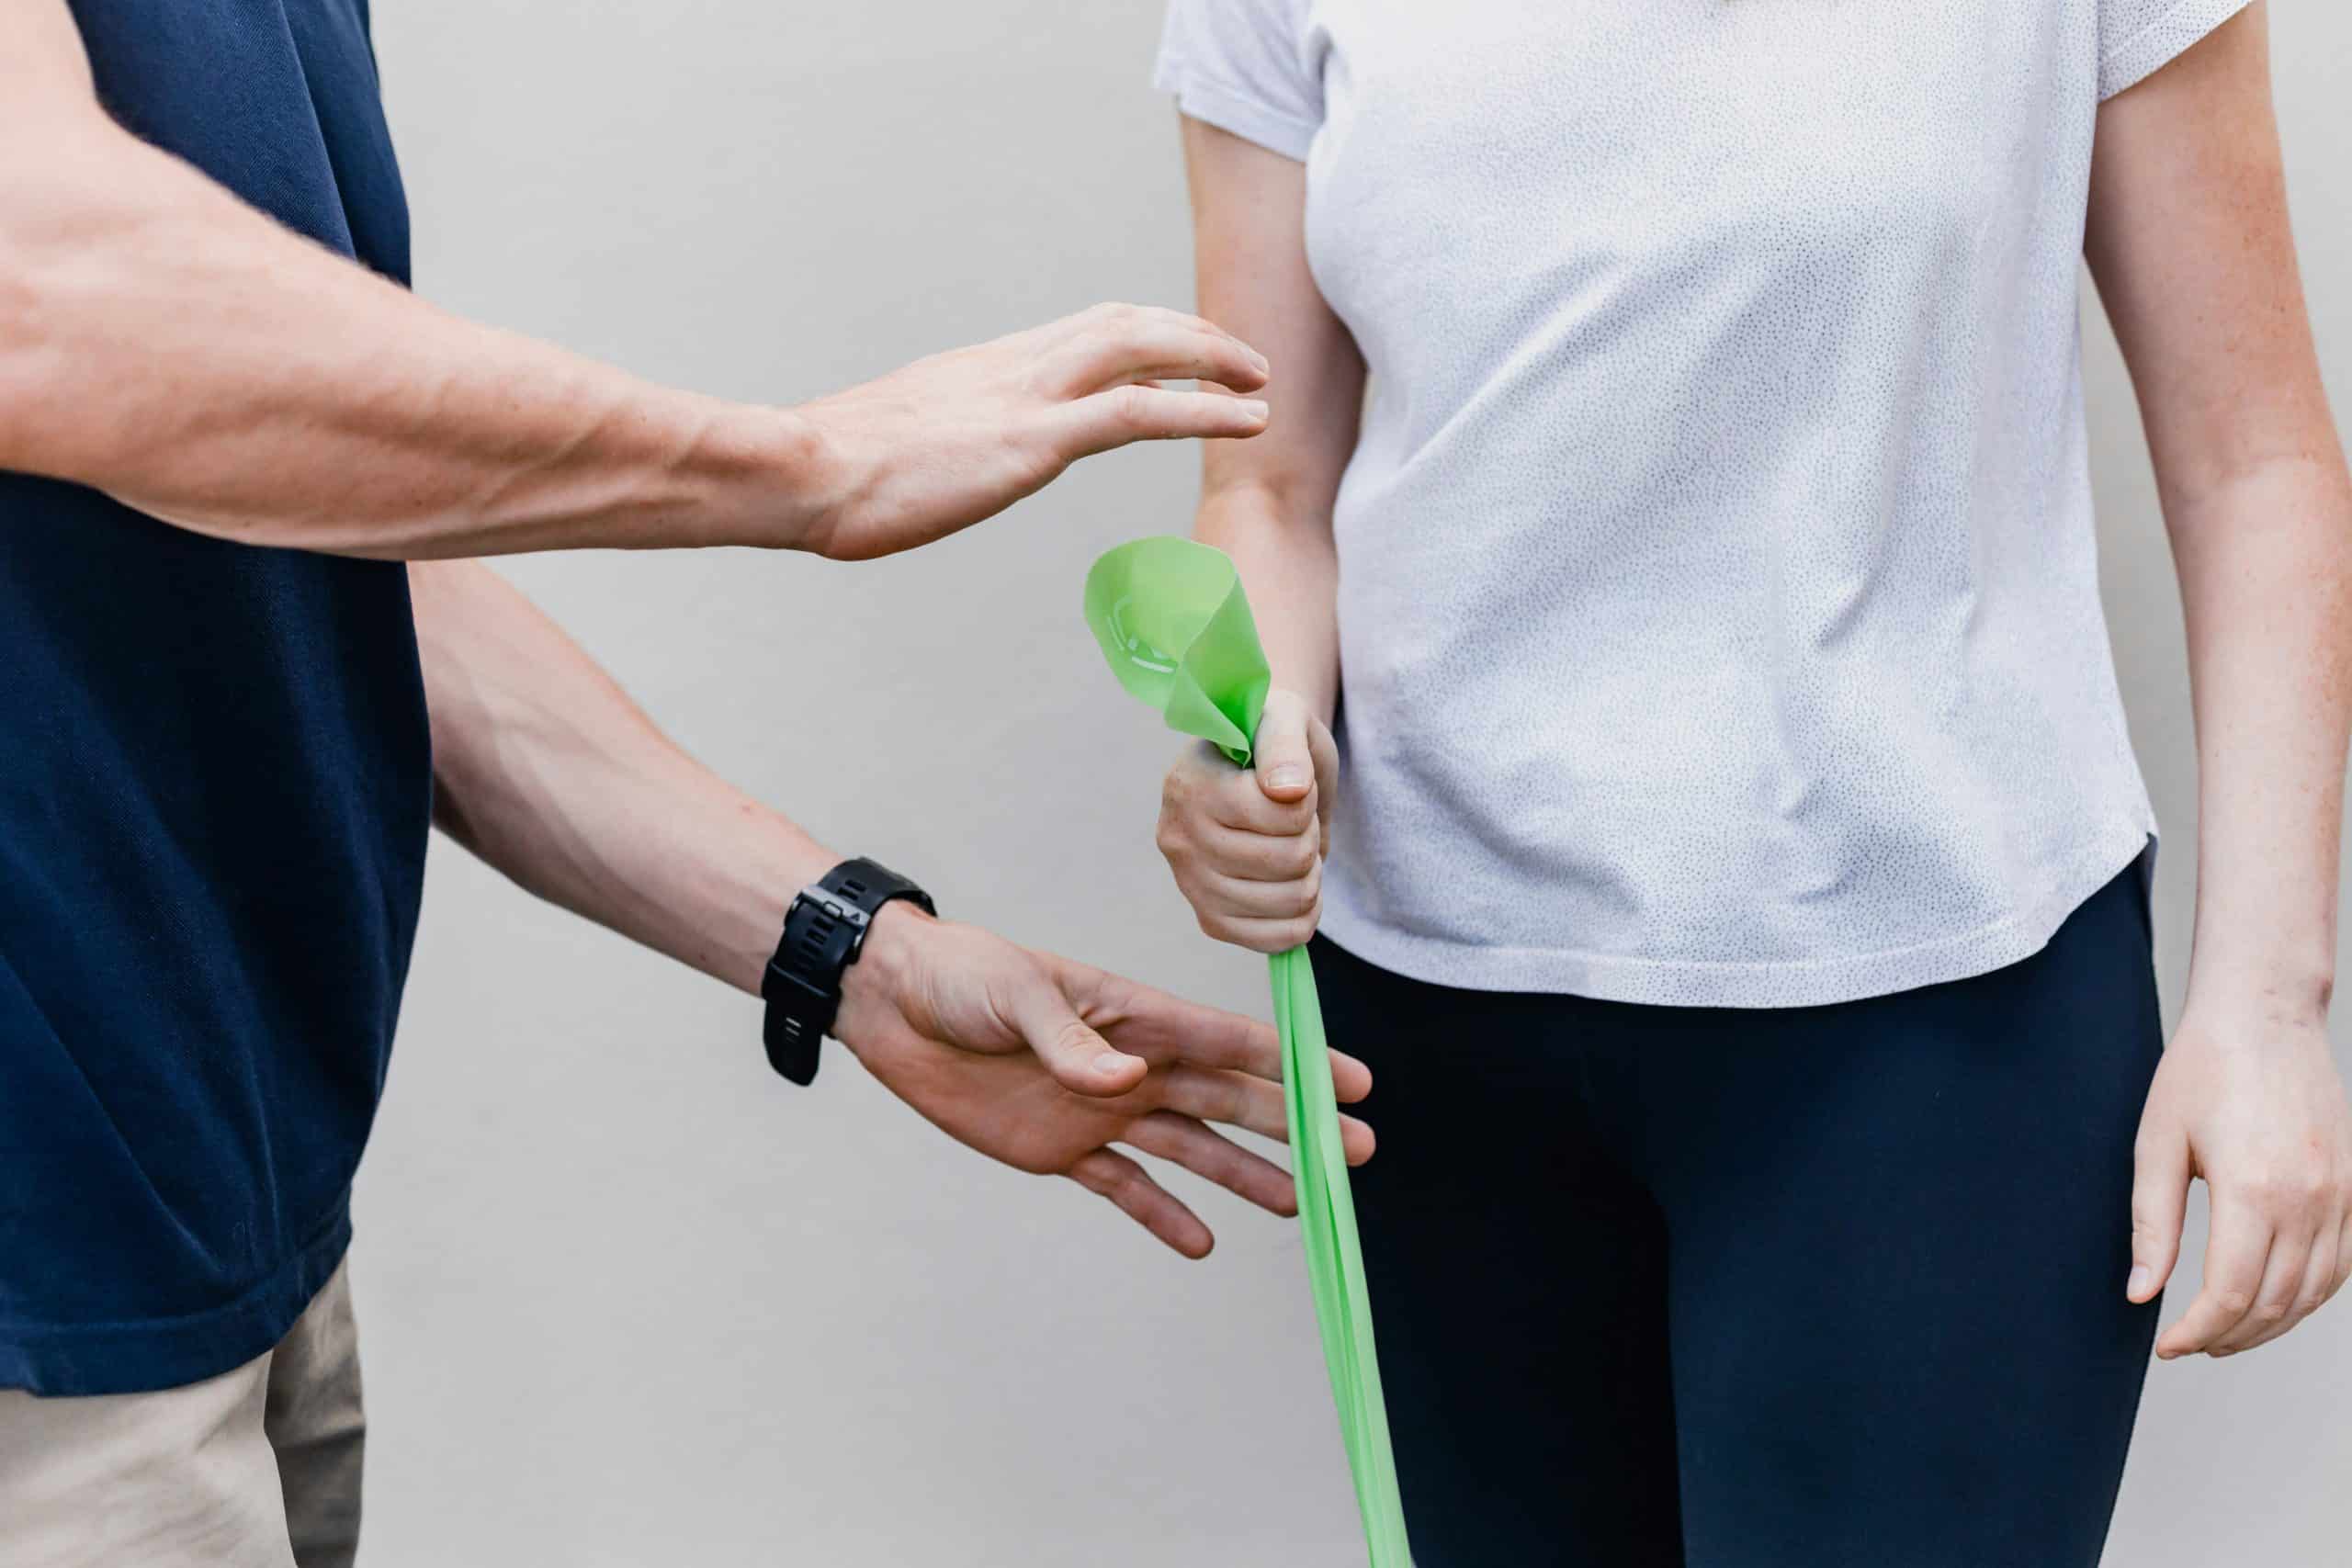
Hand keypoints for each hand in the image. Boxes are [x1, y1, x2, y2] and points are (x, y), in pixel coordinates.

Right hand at [792, 303, 1269, 560]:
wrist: (800, 470)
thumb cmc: (828, 473)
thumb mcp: (890, 445)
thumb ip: (931, 443)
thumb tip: (931, 464)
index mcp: (981, 368)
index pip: (1080, 331)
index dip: (1142, 336)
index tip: (1180, 353)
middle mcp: (1012, 366)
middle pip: (1122, 322)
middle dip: (1190, 336)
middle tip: (1239, 360)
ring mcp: (1026, 397)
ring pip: (1142, 348)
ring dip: (1211, 360)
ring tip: (1258, 383)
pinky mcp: (1033, 439)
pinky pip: (1139, 411)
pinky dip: (1203, 410)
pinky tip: (1246, 420)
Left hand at [833, 905, 1374, 1255]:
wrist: (893, 1005)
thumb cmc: (960, 978)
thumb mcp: (1015, 995)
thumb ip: (1072, 1042)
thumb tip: (1128, 1082)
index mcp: (1134, 1015)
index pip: (1229, 1043)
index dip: (1293, 1063)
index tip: (1352, 1083)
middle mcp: (1131, 1064)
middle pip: (1229, 1099)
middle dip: (1294, 1125)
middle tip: (1357, 1151)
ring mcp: (1099, 1108)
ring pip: (1191, 1147)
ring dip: (1243, 1175)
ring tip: (1299, 1205)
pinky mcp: (1059, 1148)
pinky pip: (1125, 1186)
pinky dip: (1162, 1214)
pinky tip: (1202, 1242)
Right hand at [1157, 688, 1336, 952]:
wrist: (1261, 773)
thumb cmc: (1273, 744)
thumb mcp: (1285, 721)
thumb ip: (1285, 747)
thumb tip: (1287, 790)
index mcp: (1189, 785)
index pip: (1282, 814)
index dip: (1306, 800)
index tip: (1291, 784)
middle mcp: (1177, 838)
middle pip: (1288, 860)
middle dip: (1309, 837)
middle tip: (1293, 820)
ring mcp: (1189, 884)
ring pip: (1289, 901)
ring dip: (1309, 874)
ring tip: (1288, 847)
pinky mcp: (1209, 920)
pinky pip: (1275, 940)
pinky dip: (1302, 917)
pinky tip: (1293, 888)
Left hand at [2130, 1000, 2351, 1355]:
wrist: (2266, 1016)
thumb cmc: (2202, 1069)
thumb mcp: (2157, 1142)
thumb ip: (2151, 1224)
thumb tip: (2141, 1293)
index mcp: (2253, 1191)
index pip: (2229, 1295)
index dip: (2195, 1332)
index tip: (2165, 1344)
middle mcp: (2308, 1202)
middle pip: (2273, 1304)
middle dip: (2228, 1337)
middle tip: (2188, 1344)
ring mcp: (2341, 1198)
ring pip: (2313, 1294)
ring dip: (2269, 1325)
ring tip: (2225, 1332)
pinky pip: (2341, 1266)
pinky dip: (2308, 1297)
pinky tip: (2272, 1300)